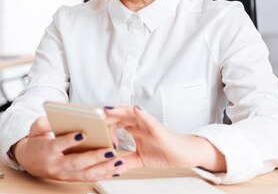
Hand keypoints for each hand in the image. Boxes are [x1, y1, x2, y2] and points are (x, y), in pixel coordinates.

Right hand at [12, 116, 123, 180]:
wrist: (29, 162)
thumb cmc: (35, 143)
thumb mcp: (35, 129)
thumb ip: (43, 123)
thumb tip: (54, 119)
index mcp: (47, 150)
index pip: (59, 145)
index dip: (70, 140)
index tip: (83, 133)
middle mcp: (57, 165)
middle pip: (76, 163)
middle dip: (94, 157)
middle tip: (110, 150)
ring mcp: (65, 174)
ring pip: (86, 174)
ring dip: (104, 168)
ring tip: (118, 160)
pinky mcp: (72, 178)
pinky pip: (89, 178)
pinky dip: (104, 175)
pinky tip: (116, 169)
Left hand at [104, 106, 225, 172]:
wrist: (183, 155)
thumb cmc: (163, 153)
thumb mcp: (140, 159)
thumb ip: (126, 161)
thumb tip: (113, 168)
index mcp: (134, 129)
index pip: (115, 122)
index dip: (105, 127)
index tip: (98, 136)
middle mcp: (139, 124)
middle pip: (119, 115)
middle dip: (106, 116)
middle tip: (94, 119)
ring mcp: (148, 124)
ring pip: (131, 113)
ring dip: (119, 110)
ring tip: (107, 109)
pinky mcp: (158, 128)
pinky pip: (149, 119)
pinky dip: (141, 113)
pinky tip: (135, 109)